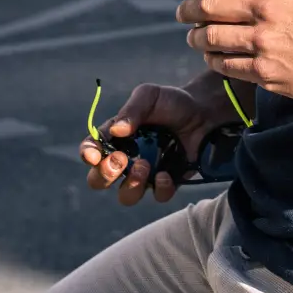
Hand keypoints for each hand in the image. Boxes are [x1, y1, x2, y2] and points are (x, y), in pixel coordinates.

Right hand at [79, 83, 220, 205]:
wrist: (205, 111)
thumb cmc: (172, 102)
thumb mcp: (150, 96)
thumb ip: (132, 110)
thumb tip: (116, 131)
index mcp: (115, 137)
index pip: (91, 151)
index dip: (88, 155)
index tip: (95, 155)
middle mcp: (126, 159)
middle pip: (99, 180)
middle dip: (103, 176)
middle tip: (119, 162)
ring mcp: (146, 174)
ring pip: (126, 196)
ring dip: (131, 185)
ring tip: (144, 166)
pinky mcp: (168, 182)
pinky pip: (157, 196)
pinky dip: (160, 188)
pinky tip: (166, 173)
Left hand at [175, 0, 292, 102]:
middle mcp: (265, 11)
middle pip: (207, 6)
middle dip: (187, 10)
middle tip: (182, 13)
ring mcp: (263, 43)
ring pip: (209, 38)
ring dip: (194, 38)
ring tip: (193, 37)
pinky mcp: (263, 71)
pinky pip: (223, 64)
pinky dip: (212, 60)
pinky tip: (212, 56)